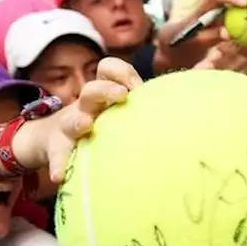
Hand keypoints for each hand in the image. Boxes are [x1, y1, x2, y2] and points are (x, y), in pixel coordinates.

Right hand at [14, 58, 141, 181]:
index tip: (136, 87)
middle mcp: (86, 107)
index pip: (108, 69)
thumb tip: (189, 100)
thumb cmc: (104, 123)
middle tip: (121, 95)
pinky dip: (58, 166)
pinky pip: (58, 158)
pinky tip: (59, 176)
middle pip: (92, 90)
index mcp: (103, 94)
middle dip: (106, 89)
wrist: (57, 140)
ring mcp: (70, 128)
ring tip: (85, 125)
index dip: (121, 72)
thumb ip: (143, 105)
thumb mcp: (117, 109)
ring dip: (79, 122)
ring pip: (72, 120)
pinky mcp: (58, 150)